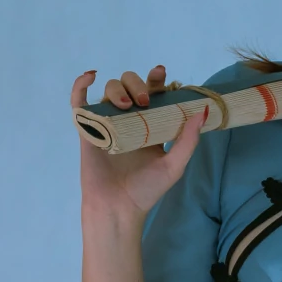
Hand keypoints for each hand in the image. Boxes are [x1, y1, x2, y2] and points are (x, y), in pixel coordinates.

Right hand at [72, 63, 207, 224]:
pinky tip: (91, 76)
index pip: (152, 92)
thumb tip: (202, 112)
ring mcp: (107, 122)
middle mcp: (128, 119)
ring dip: (117, 89)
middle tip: (145, 101)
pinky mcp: (87, 129)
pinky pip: (79, 101)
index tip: (160, 74)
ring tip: (126, 105)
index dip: (155, 79)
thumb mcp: (174, 166)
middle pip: (129, 85)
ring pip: (109, 89)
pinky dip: (81, 85)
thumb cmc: (146, 190)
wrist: (119, 208)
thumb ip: (188, 141)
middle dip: (137, 84)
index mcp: (149, 124)